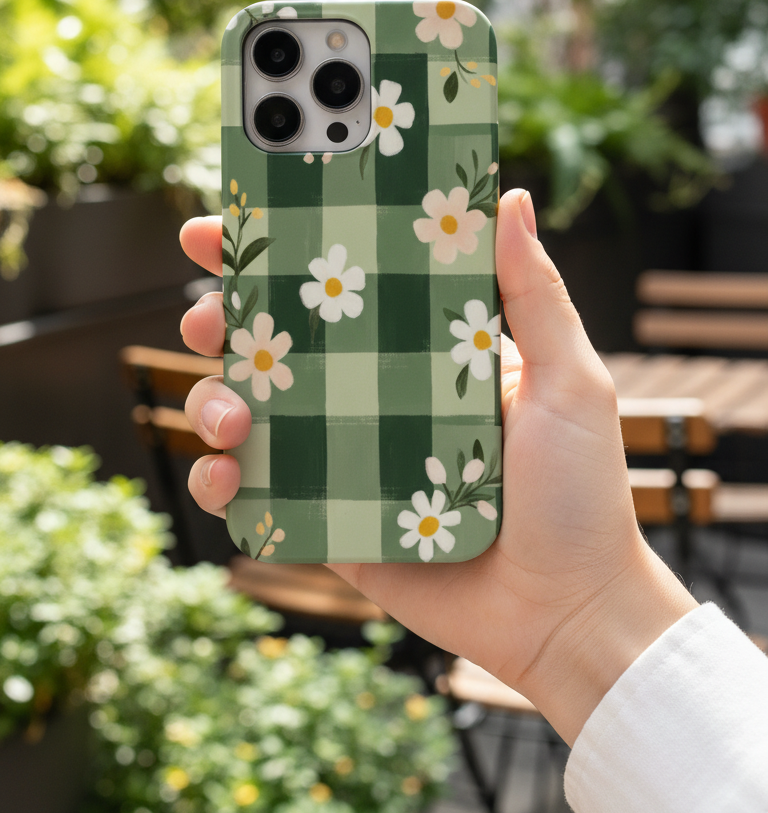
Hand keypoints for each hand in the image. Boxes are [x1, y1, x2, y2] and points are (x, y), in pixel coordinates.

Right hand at [179, 192, 694, 744]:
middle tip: (208, 314)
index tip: (223, 223)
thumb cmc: (579, 494)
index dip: (278, 249)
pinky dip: (221, 483)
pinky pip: (256, 496)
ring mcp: (345, 460)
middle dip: (222, 317)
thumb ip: (535, 295)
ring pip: (249, 412)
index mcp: (424, 351)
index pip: (343, 284)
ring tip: (233, 416)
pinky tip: (227, 475)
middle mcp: (375, 397)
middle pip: (275, 342)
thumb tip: (512, 198)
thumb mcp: (568, 382)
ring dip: (213, 401)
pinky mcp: (329, 523)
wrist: (567, 614)